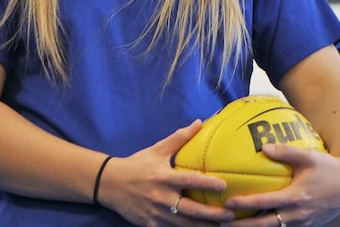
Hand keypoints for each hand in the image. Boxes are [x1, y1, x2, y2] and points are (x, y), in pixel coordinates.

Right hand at [98, 120, 236, 225]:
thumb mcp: (157, 149)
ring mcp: (155, 213)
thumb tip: (199, 122)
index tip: (224, 186)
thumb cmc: (137, 165)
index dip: (207, 184)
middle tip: (230, 215)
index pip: (189, 181)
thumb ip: (179, 137)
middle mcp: (161, 197)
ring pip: (183, 224)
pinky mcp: (150, 225)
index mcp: (164, 177)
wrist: (110, 184)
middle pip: (190, 209)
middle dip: (211, 214)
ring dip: (203, 226)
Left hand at [221, 142, 339, 226]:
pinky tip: (254, 224)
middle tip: (221, 224)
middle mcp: (297, 213)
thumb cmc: (328, 167)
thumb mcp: (309, 156)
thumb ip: (285, 151)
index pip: (266, 202)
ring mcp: (301, 222)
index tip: (227, 203)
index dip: (246, 204)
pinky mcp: (305, 225)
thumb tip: (262, 147)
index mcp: (296, 196)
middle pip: (264, 225)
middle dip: (243, 226)